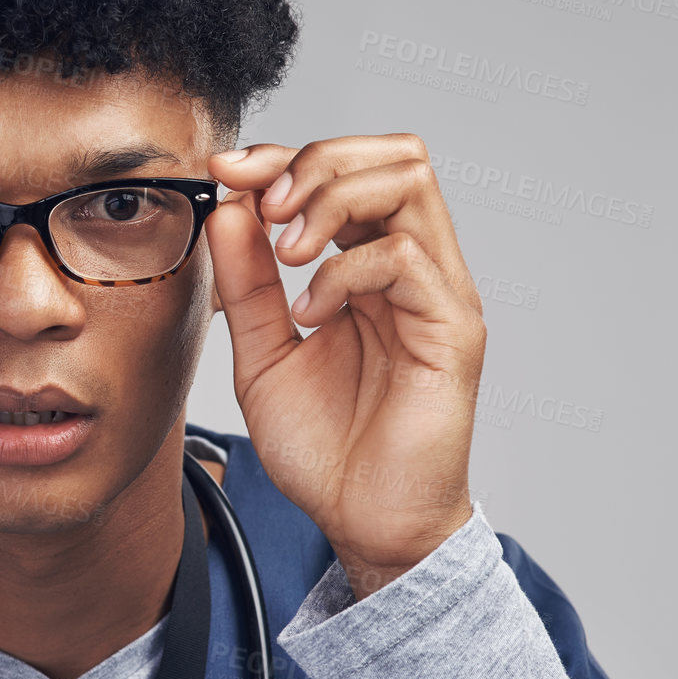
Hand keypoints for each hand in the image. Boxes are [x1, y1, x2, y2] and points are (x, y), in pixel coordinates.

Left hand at [205, 135, 483, 597]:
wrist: (364, 523)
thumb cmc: (325, 447)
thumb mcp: (262, 352)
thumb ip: (245, 282)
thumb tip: (227, 206)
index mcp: (371, 267)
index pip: (348, 170)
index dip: (285, 157)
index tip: (225, 171)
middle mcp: (415, 269)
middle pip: (393, 155)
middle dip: (315, 162)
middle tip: (263, 205)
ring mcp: (439, 296)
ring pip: (409, 186)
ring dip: (332, 200)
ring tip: (284, 252)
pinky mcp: (453, 331)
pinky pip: (406, 260)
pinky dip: (344, 272)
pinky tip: (310, 313)